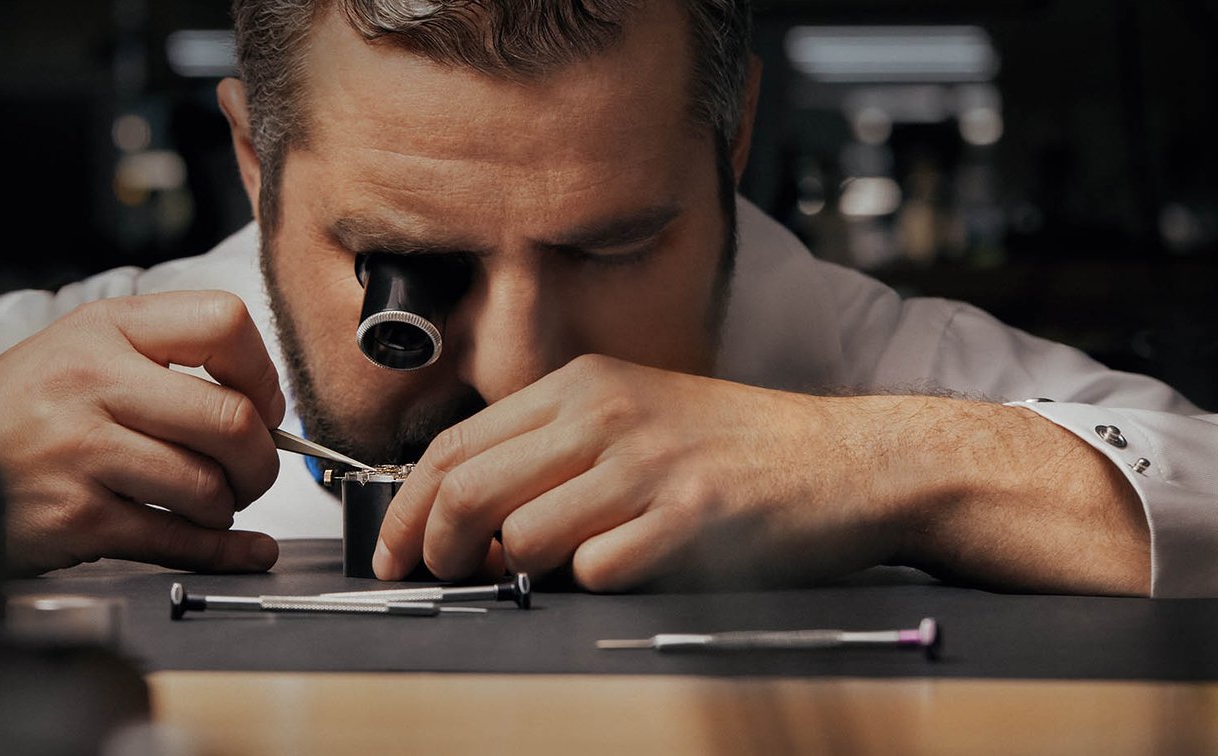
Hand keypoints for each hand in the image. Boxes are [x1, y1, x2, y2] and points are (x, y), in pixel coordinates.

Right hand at [0, 291, 286, 574]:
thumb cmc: (15, 411)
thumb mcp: (80, 349)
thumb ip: (164, 359)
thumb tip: (263, 404)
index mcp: (105, 329)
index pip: (223, 324)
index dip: (262, 373)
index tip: (262, 405)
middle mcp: (94, 382)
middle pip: (230, 419)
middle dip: (260, 459)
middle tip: (252, 472)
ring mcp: (84, 451)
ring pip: (207, 486)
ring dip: (227, 507)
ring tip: (207, 504)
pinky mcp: (78, 516)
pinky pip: (176, 540)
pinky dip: (220, 551)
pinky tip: (234, 548)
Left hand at [373, 355, 1149, 594]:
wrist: (849, 460)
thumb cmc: (736, 446)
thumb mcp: (635, 415)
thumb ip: (553, 448)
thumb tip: (467, 511)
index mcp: (582, 387)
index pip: (453, 447)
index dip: (408, 508)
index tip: (396, 550)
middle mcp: (605, 417)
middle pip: (467, 490)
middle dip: (437, 548)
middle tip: (443, 576)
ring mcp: (647, 466)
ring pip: (522, 534)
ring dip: (514, 571)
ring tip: (537, 574)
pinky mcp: (690, 517)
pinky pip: (597, 569)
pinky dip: (590, 584)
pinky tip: (617, 570)